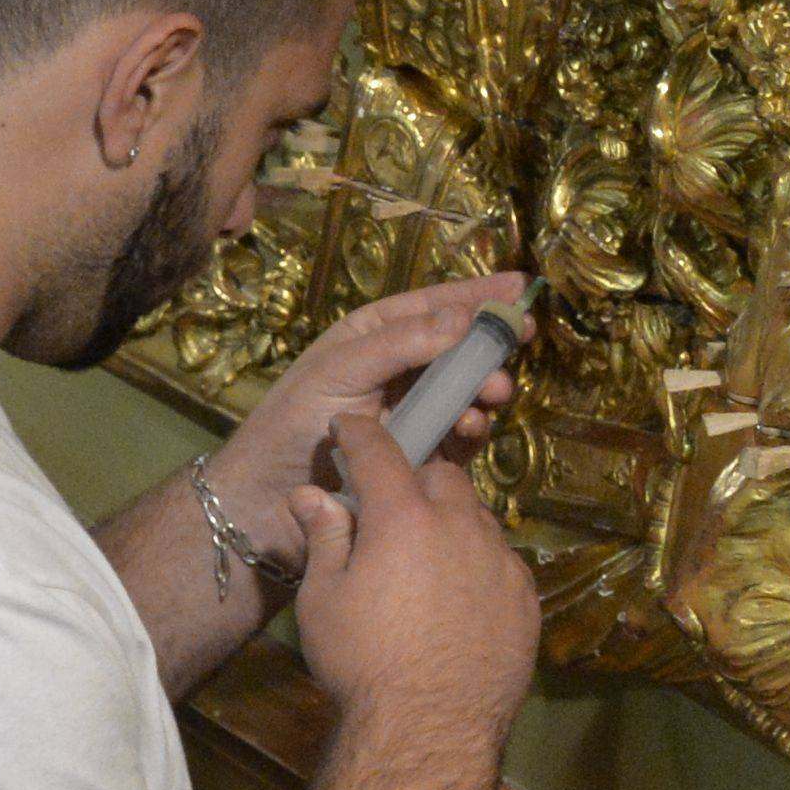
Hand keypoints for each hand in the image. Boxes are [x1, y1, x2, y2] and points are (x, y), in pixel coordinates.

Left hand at [208, 274, 526, 580]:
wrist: (269, 501)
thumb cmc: (292, 423)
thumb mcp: (340, 371)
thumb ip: (401, 343)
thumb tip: (463, 317)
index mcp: (375, 335)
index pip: (434, 306)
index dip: (478, 296)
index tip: (520, 288)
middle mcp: (400, 370)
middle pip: (460, 347)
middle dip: (490, 343)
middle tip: (519, 339)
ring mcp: (415, 413)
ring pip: (468, 390)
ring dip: (485, 388)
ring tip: (492, 393)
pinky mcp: (425, 454)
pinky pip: (462, 434)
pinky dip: (473, 428)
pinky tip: (469, 427)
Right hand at [283, 402, 539, 743]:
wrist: (428, 728)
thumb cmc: (361, 662)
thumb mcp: (322, 599)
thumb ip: (325, 537)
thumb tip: (311, 493)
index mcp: (404, 517)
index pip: (379, 453)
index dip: (361, 436)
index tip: (350, 429)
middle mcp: (461, 525)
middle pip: (440, 478)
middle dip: (414, 481)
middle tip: (391, 509)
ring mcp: (501, 560)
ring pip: (477, 518)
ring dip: (451, 522)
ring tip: (426, 557)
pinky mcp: (527, 596)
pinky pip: (500, 561)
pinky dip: (478, 563)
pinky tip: (459, 595)